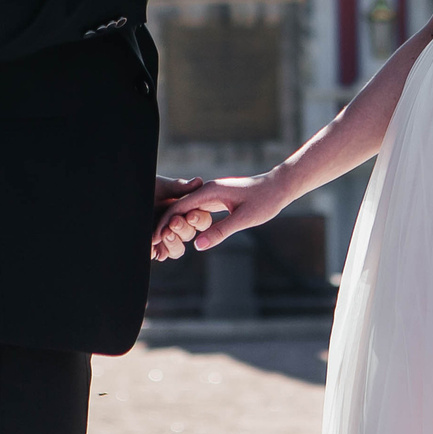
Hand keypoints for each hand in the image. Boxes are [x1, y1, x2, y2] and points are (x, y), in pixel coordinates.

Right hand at [148, 173, 287, 258]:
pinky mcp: (217, 200)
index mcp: (210, 191)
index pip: (179, 207)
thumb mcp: (244, 219)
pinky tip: (183, 234)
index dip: (164, 223)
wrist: (279, 187)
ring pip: (186, 210)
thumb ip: (221, 231)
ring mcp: (211, 195)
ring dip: (174, 225)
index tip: (153, 239)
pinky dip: (187, 223)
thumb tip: (198, 246)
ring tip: (163, 242)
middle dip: (164, 225)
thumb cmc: (265, 201)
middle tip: (153, 245)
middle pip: (178, 208)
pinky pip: (197, 211)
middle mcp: (208, 191)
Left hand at [149, 175, 210, 258]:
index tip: (191, 215)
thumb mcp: (160, 187)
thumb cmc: (143, 189)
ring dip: (173, 243)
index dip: (199, 219)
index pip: (200, 220)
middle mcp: (176, 226)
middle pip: (189, 235)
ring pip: (177, 250)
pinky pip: (160, 254)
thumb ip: (178, 187)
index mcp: (184, 211)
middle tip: (174, 223)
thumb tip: (198, 182)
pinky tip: (153, 245)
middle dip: (183, 229)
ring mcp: (164, 238)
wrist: (121, 197)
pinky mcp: (152, 248)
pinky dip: (157, 250)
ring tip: (164, 234)